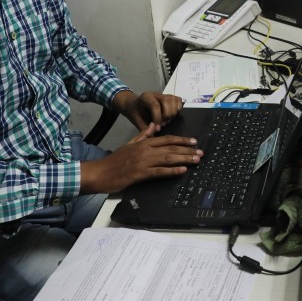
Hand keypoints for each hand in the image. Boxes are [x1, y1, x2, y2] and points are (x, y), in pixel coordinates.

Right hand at [80, 135, 203, 193]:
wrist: (100, 172)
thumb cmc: (114, 160)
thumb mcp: (128, 144)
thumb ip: (142, 135)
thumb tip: (153, 127)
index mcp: (143, 142)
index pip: (167, 139)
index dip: (182, 140)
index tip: (194, 141)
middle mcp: (145, 150)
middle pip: (171, 147)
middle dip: (187, 149)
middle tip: (201, 152)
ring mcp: (143, 162)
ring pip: (168, 158)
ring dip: (184, 159)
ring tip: (196, 160)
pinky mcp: (140, 174)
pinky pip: (160, 171)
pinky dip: (172, 171)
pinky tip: (182, 171)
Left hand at [114, 91, 182, 133]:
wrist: (136, 107)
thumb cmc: (136, 114)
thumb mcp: (137, 121)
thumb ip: (145, 128)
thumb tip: (154, 133)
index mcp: (145, 97)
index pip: (155, 105)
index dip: (157, 118)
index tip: (157, 128)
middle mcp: (156, 94)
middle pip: (167, 101)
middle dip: (166, 116)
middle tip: (162, 124)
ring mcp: (165, 94)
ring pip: (175, 100)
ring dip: (172, 113)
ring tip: (166, 120)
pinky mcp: (171, 97)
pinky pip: (179, 101)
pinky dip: (178, 109)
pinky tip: (171, 116)